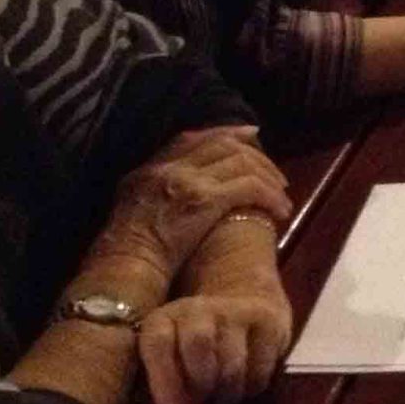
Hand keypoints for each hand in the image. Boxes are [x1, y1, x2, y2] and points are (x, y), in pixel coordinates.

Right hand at [92, 128, 292, 281]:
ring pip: (242, 163)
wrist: (122, 270)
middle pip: (223, 145)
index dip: (226, 133)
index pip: (192, 138)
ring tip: (282, 196)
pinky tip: (280, 211)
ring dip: (269, 178)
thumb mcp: (135, 208)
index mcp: (149, 168)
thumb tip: (193, 184)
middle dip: (257, 156)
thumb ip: (159, 189)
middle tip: (277, 175)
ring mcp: (187, 181)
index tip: (251, 135)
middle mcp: (168, 168)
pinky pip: (250, 187)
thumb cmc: (128, 252)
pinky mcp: (204, 200)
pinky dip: (270, 197)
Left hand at [138, 289, 292, 403]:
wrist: (245, 301)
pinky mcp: (268, 321)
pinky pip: (260, 367)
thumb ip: (171, 396)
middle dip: (201, 385)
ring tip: (224, 397)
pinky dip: (252, 387)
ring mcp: (236, 311)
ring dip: (228, 392)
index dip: (164, 384)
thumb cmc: (196, 347)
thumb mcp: (171, 362)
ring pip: (232, 362)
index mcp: (163, 319)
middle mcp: (197, 308)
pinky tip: (245, 385)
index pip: (158, 346)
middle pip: (198, 345)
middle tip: (204, 402)